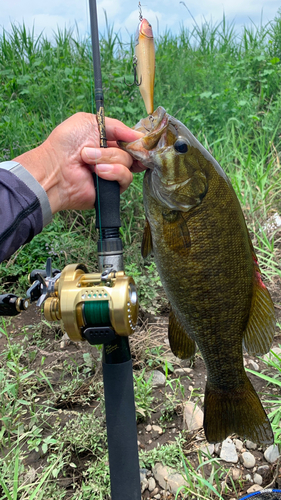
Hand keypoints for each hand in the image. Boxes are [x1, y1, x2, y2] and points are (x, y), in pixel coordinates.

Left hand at [13, 112, 143, 213]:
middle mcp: (111, 158)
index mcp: (107, 142)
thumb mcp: (89, 122)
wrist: (54, 169)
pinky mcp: (112, 189)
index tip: (136, 139)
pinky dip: (113, 172)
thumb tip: (138, 135)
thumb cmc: (65, 144)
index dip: (134, 140)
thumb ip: (116, 126)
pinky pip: (125, 178)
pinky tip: (97, 172)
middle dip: (113, 149)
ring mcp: (112, 174)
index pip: (130, 141)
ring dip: (107, 159)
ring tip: (88, 160)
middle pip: (131, 152)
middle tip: (96, 148)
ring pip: (128, 164)